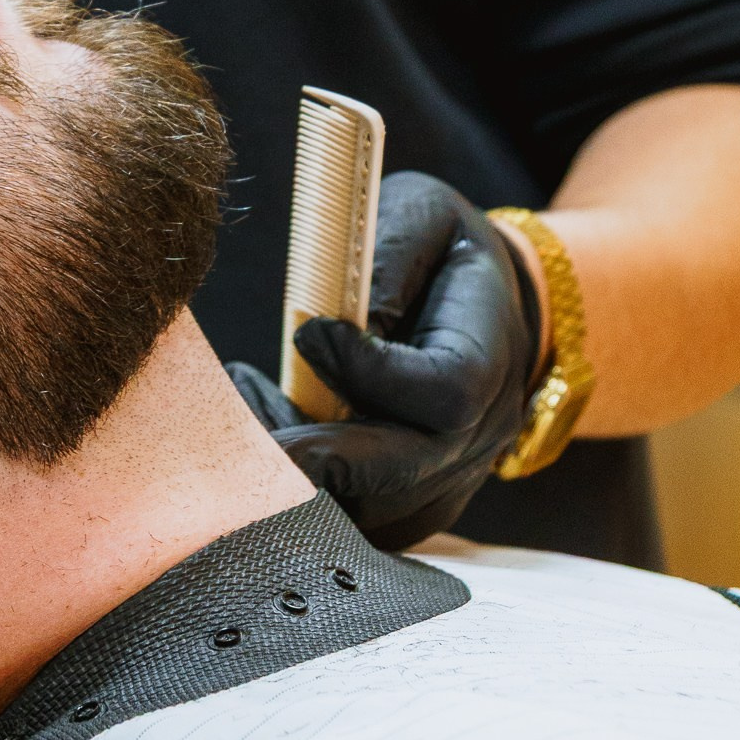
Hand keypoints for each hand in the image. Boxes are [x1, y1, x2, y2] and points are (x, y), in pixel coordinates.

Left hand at [226, 173, 542, 552]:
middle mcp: (482, 432)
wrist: (494, 302)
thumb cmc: (444, 252)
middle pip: (406, 475)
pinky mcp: (415, 502)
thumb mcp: (424, 219)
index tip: (309, 330)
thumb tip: (327, 328)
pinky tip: (265, 430)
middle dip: (317, 456)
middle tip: (245, 421)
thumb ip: (386, 260)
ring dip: (300, 476)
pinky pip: (359, 521)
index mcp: (492, 355)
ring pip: (375, 513)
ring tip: (246, 411)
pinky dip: (303, 492)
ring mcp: (452, 478)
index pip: (447, 393)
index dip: (373, 374)